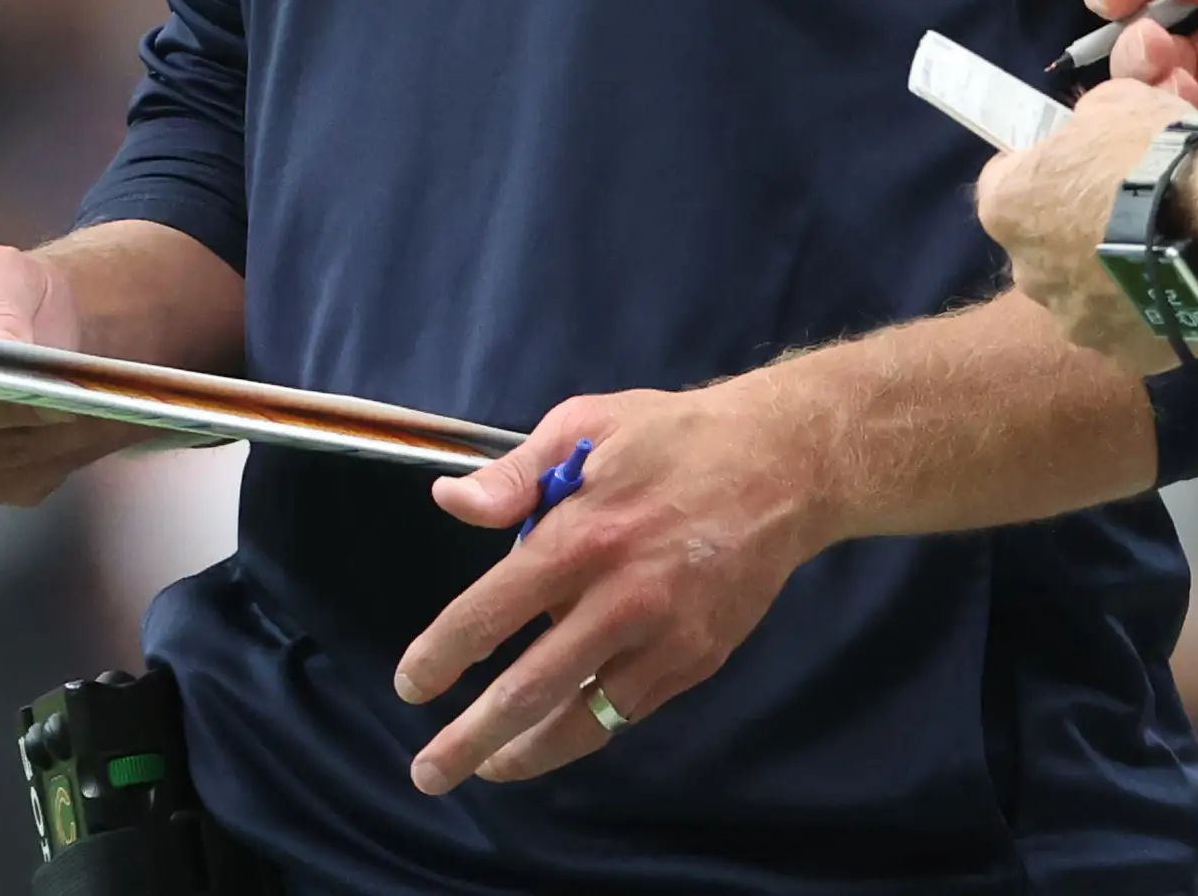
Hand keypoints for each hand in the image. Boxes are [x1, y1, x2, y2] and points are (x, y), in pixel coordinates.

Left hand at [397, 381, 841, 790]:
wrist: (786, 465)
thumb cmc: (675, 436)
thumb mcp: (589, 424)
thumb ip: (515, 472)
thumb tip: (450, 501)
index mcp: (582, 535)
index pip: (490, 613)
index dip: (441, 657)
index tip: (411, 686)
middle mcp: (621, 598)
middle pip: (528, 689)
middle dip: (470, 738)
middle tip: (427, 773)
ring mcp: (664, 637)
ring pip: (583, 718)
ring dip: (526, 753)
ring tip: (487, 770)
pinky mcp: (698, 658)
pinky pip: (628, 711)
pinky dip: (586, 730)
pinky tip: (556, 735)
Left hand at [976, 78, 1190, 371]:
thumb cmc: (1157, 154)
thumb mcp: (1114, 103)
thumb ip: (1086, 124)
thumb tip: (1089, 132)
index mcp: (1008, 209)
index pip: (1001, 183)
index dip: (1039, 169)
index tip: (1074, 163)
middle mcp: (1028, 274)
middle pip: (1041, 247)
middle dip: (1072, 230)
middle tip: (1126, 209)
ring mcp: (1074, 322)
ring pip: (1083, 295)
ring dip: (1108, 277)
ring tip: (1162, 253)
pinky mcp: (1124, 357)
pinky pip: (1128, 326)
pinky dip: (1147, 309)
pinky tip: (1183, 287)